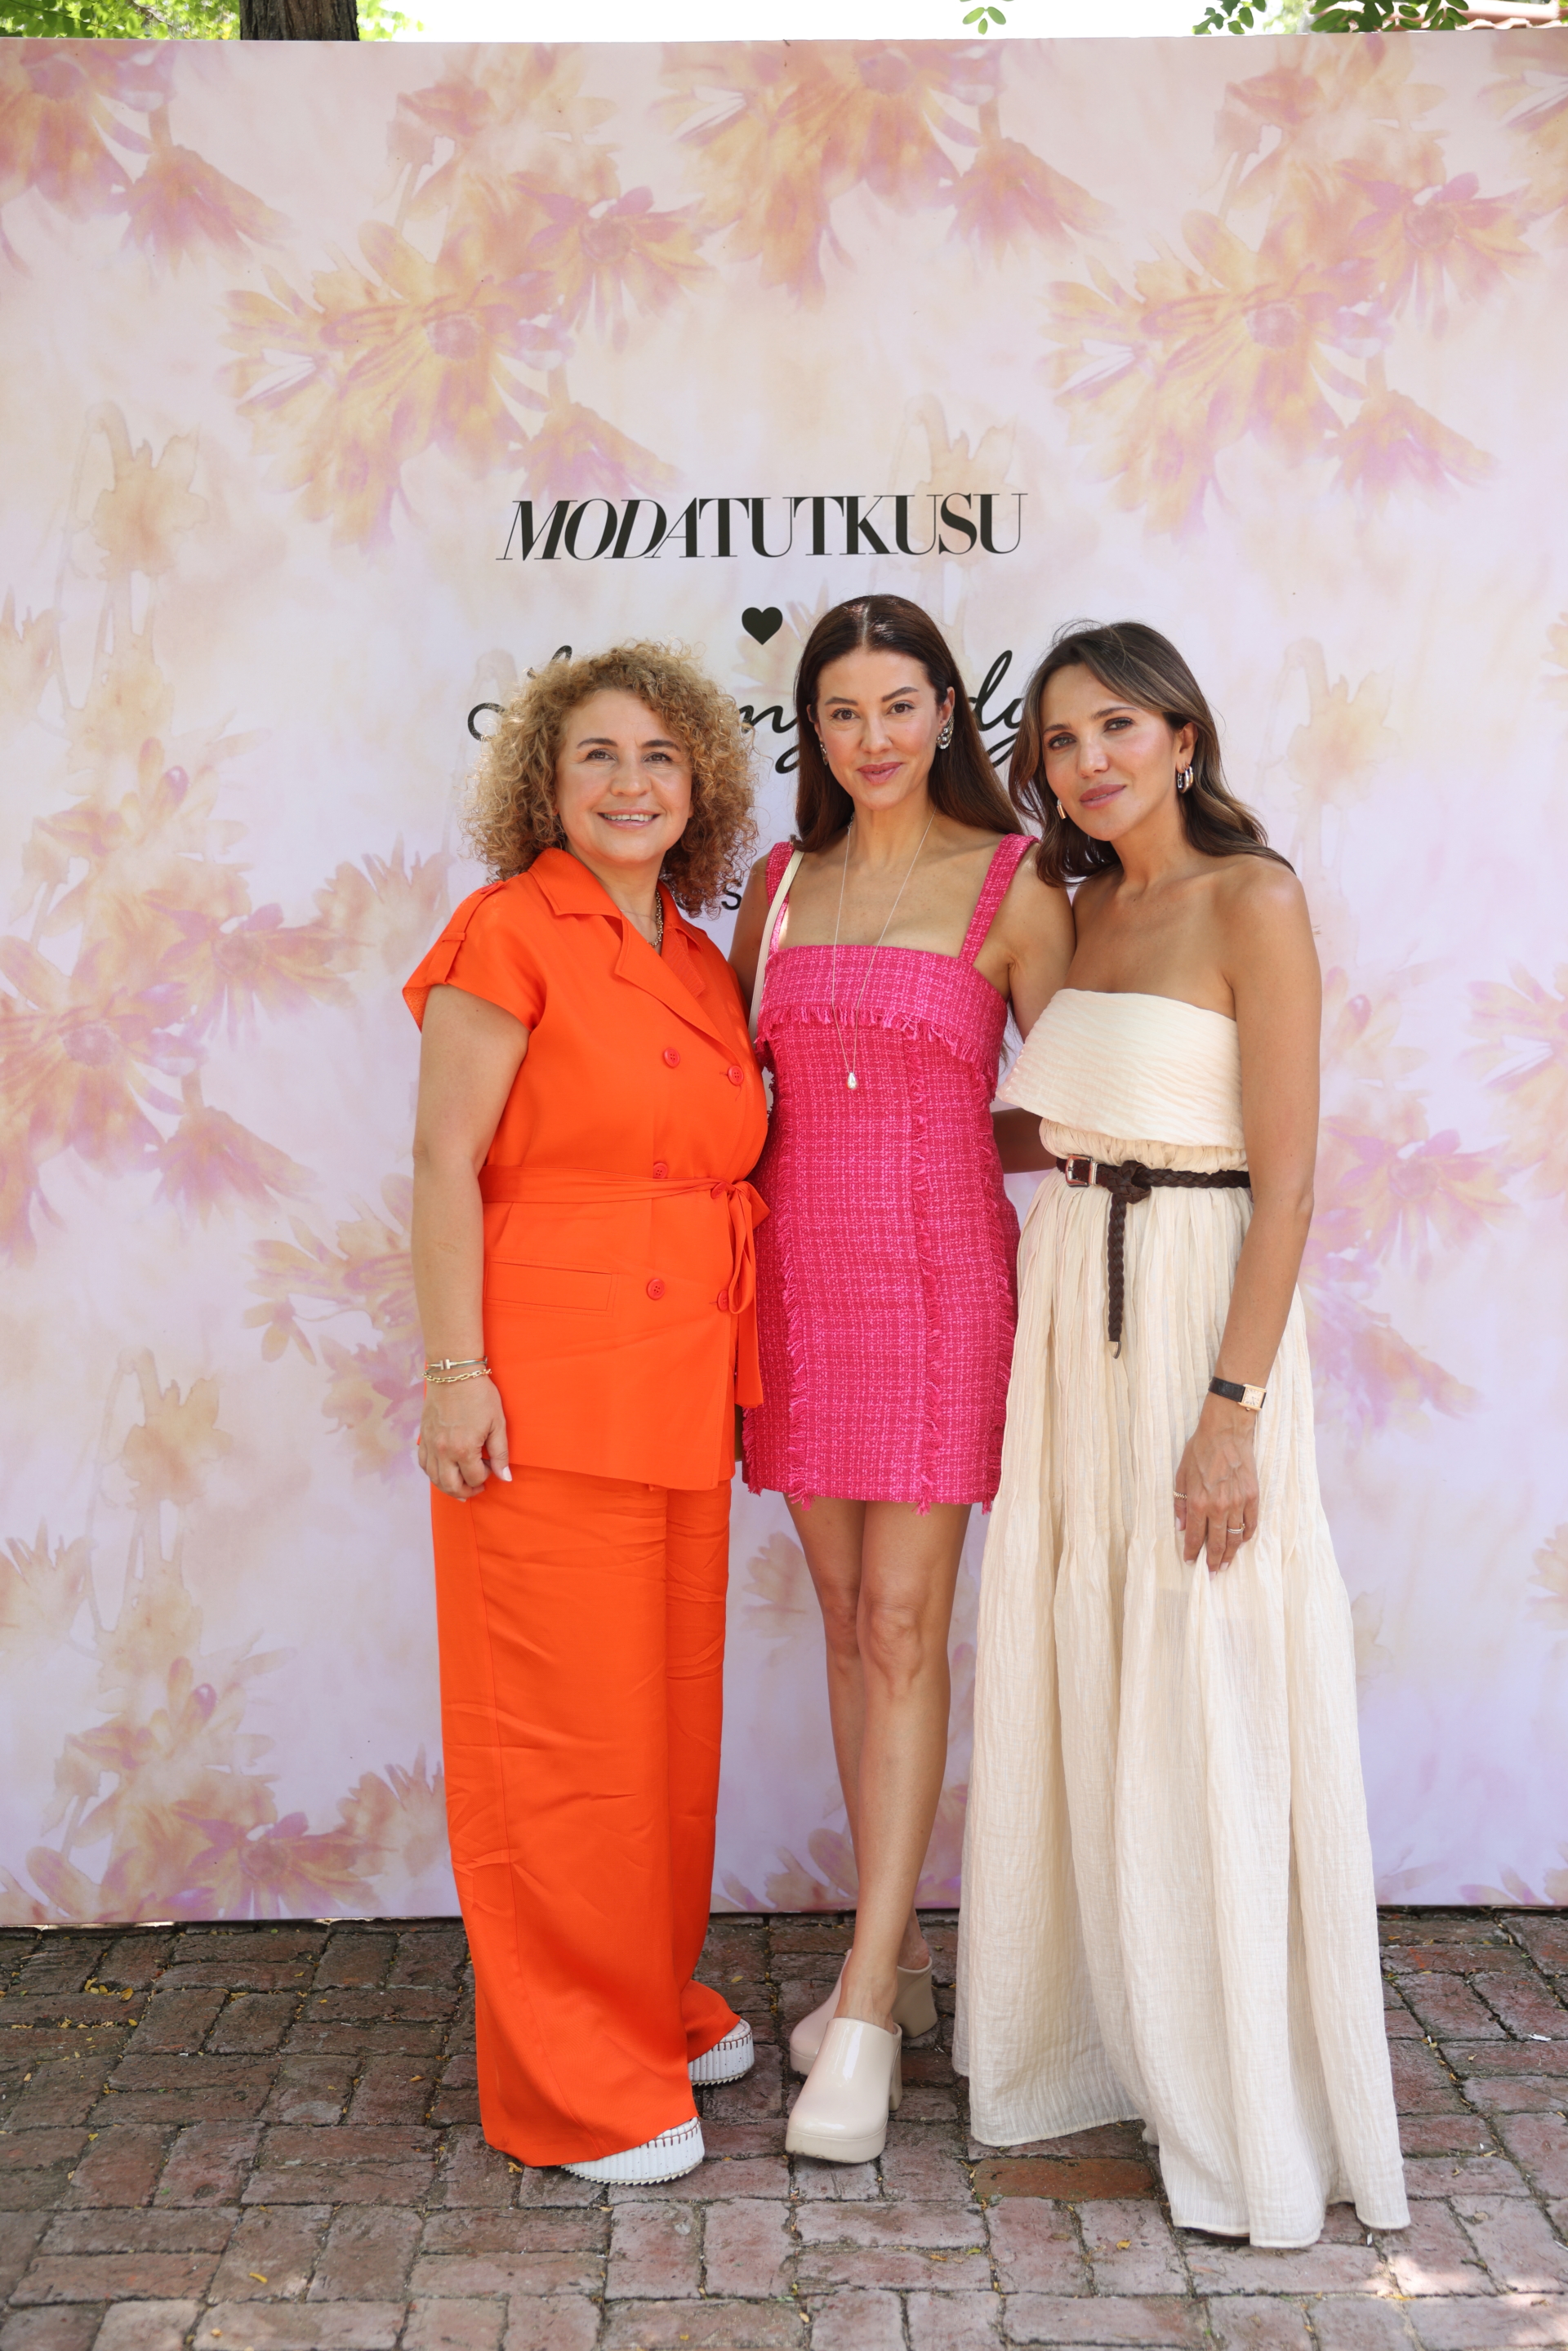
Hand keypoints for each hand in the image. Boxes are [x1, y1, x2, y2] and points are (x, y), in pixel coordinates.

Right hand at [417, 1376, 510, 1499]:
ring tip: (460, 1486)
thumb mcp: (497, 1423)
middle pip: (451, 1485)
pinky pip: (423, 1464)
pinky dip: (432, 1473)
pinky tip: (442, 1471)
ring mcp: (430, 1444)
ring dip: (447, 1487)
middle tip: (476, 1488)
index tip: (490, 1467)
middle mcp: (443, 1450)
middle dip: (466, 1491)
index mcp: (464, 1448)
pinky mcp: (422, 1436)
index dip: (485, 1478)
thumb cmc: (479, 1395)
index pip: (474, 1478)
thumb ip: (500, 1454)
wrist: (453, 1373)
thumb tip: (504, 1477)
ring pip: (434, 1478)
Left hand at [1173, 1397, 1257, 1572]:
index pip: (1195, 1537)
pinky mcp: (1252, 1496)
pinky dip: (1246, 1536)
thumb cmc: (1200, 1451)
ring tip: (1226, 1564)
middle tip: (1211, 1573)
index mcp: (1198, 1503)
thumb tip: (1180, 1527)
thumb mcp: (1181, 1476)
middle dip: (1213, 1561)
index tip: (1191, 1562)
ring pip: (1236, 1538)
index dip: (1193, 1552)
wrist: (1225, 1432)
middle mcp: (1219, 1507)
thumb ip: (1180, 1504)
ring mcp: (1238, 1503)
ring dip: (1230, 1554)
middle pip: (1218, 1543)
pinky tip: (1241, 1542)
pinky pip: (1251, 1523)